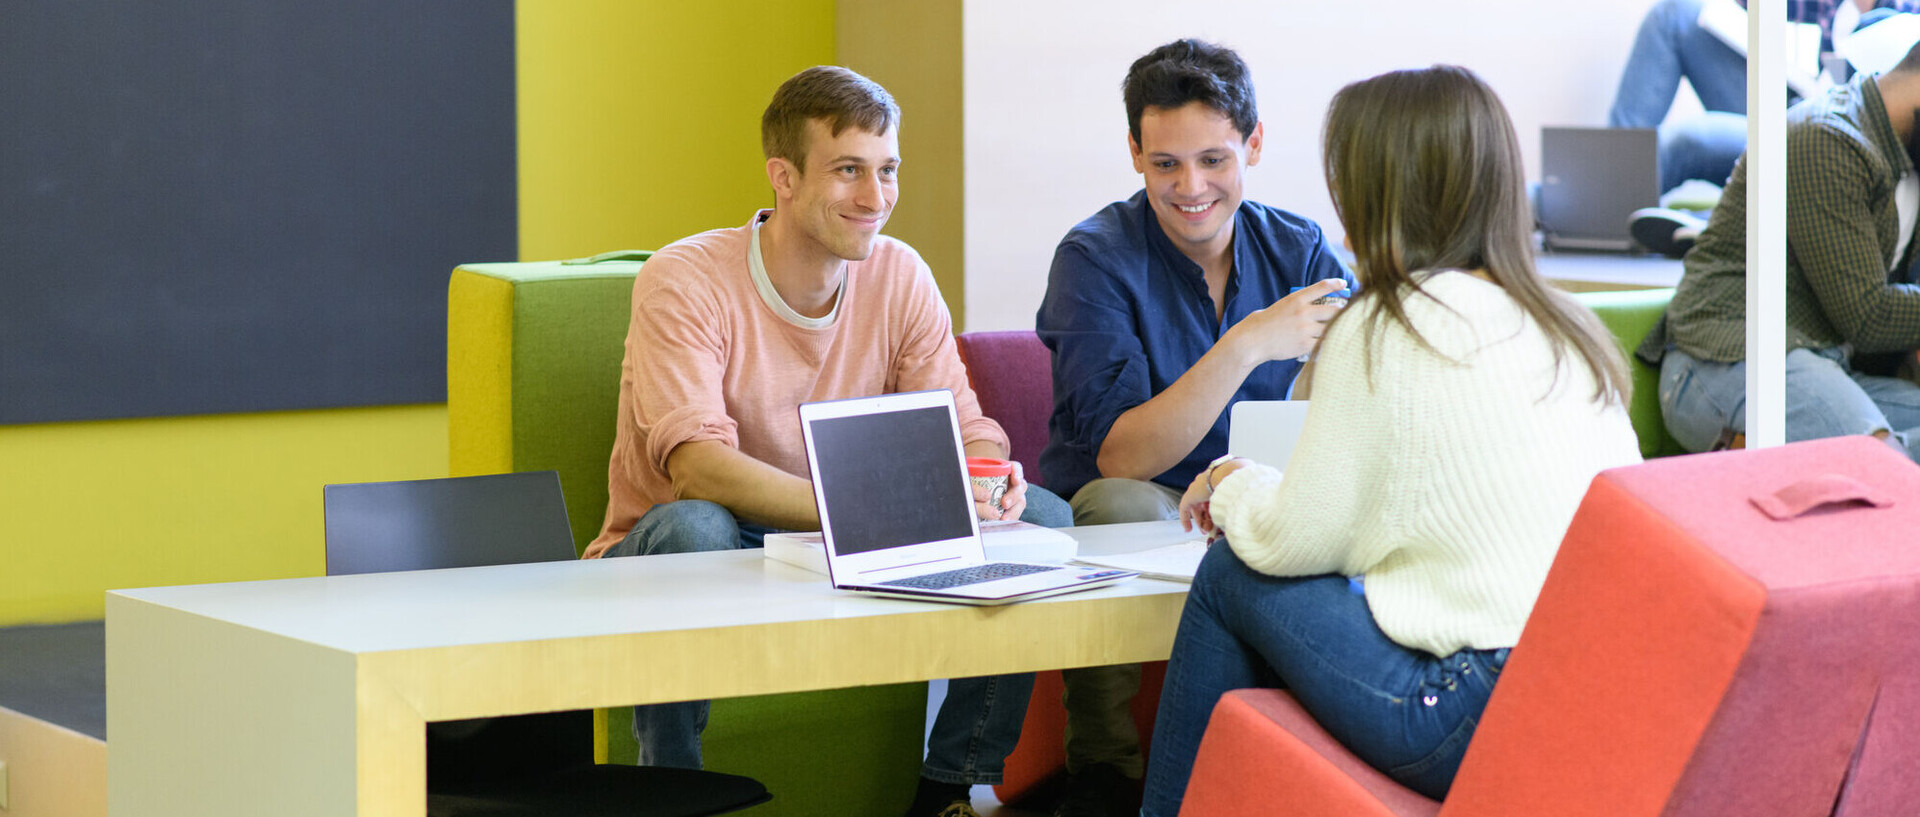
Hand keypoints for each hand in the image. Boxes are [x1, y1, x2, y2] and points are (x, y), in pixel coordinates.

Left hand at [973, 461, 1028, 521]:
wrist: (970, 493)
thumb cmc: (973, 482)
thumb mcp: (972, 479)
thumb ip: (972, 486)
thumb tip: (969, 491)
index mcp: (1004, 470)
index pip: (1015, 468)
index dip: (1017, 473)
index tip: (1015, 480)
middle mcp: (1011, 482)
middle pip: (1020, 486)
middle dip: (1014, 495)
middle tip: (1005, 503)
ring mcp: (1013, 496)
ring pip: (1020, 501)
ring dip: (1013, 510)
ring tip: (1003, 518)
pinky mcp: (1011, 509)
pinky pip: (1015, 513)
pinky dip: (1010, 518)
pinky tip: (1003, 522)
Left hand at [1178, 457, 1246, 534]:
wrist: (1232, 476)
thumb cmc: (1242, 482)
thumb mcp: (1243, 491)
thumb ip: (1241, 500)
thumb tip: (1248, 510)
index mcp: (1220, 478)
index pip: (1215, 495)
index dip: (1216, 509)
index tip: (1219, 519)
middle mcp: (1208, 482)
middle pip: (1205, 502)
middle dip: (1208, 517)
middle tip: (1210, 528)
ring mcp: (1199, 487)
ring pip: (1197, 506)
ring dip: (1200, 520)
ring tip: (1205, 531)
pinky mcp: (1191, 494)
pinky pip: (1185, 508)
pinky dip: (1186, 519)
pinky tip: (1188, 529)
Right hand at [1225, 278, 1345, 362]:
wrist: (1253, 339)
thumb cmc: (1266, 322)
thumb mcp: (1282, 305)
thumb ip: (1300, 304)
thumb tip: (1319, 306)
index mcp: (1297, 299)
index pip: (1322, 287)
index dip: (1336, 284)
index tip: (1344, 284)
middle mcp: (1304, 312)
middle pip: (1335, 310)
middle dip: (1342, 311)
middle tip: (1346, 313)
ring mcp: (1306, 329)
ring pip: (1331, 328)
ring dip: (1335, 328)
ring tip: (1339, 329)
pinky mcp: (1305, 345)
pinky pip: (1324, 343)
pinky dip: (1327, 343)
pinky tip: (1328, 343)